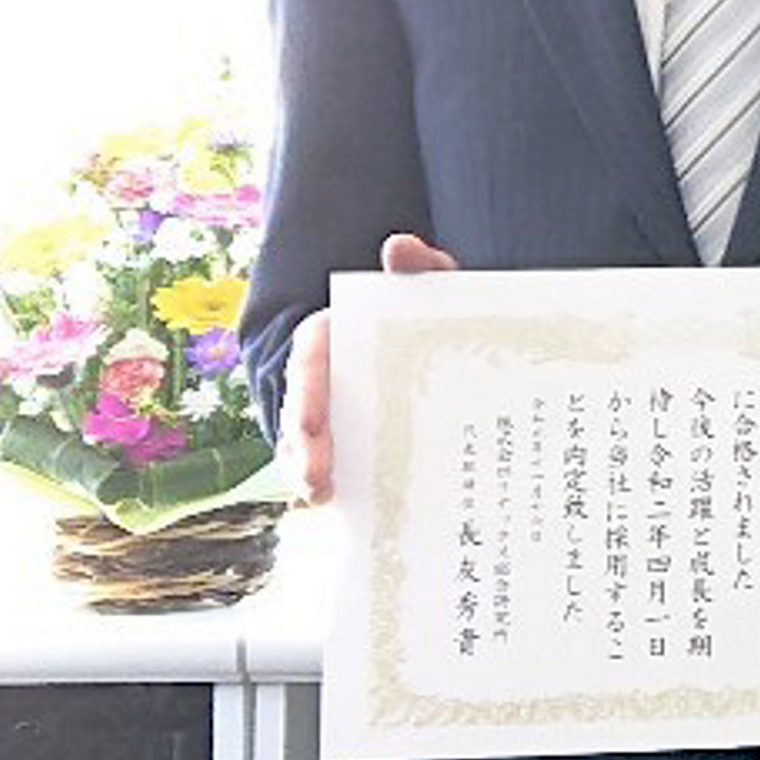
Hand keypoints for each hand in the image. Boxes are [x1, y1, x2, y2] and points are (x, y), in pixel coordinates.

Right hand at [277, 233, 456, 503]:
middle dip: (301, 445)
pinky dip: (342, 493)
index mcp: (339, 338)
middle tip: (314, 476)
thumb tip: (399, 246)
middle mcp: (327, 382)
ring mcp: (337, 422)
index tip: (311, 414)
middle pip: (301, 414)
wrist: (458, 359)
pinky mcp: (355, 454)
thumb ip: (422, 270)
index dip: (305, 383)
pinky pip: (341, 476)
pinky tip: (352, 514)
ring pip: (309, 450)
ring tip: (322, 497)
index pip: (309, 355)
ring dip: (309, 473)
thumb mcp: (434, 293)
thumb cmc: (435, 319)